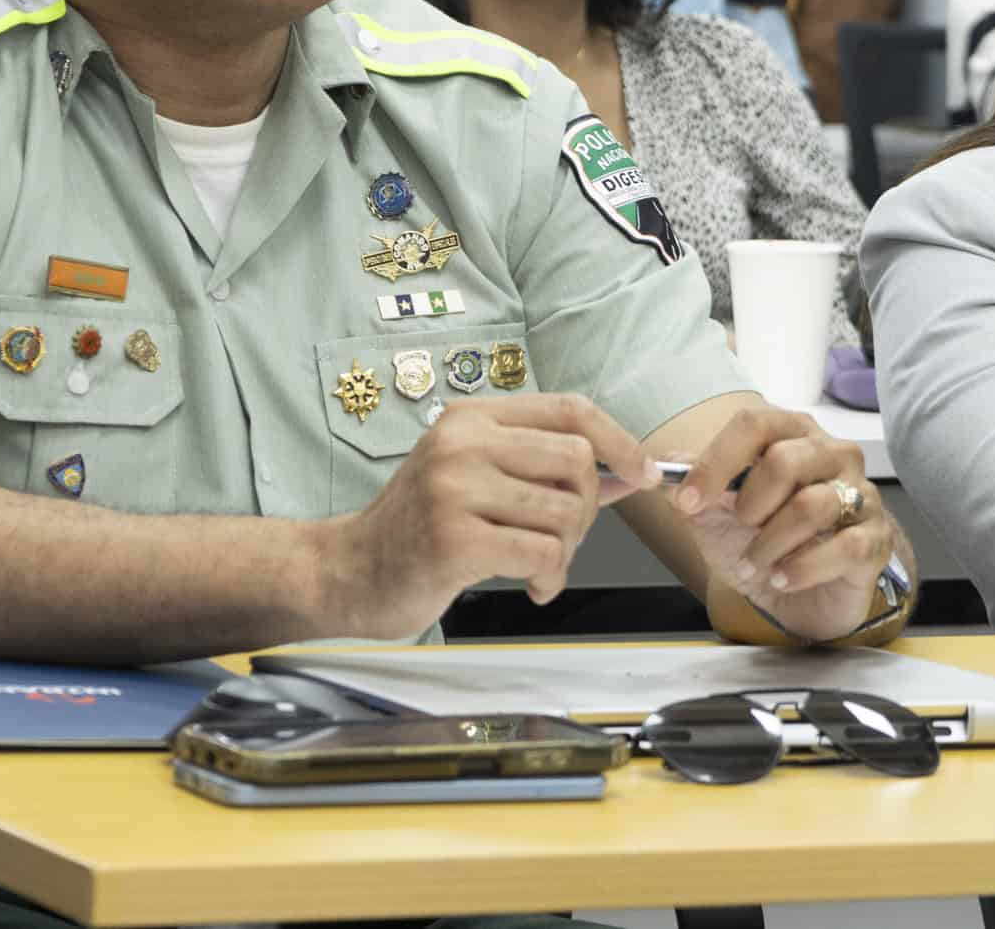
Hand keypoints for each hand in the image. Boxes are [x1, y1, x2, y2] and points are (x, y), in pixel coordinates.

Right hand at [322, 394, 654, 640]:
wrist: (350, 571)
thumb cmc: (419, 527)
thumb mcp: (474, 477)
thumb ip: (542, 469)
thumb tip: (627, 470)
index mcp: (471, 417)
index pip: (569, 409)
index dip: (619, 439)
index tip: (645, 472)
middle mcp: (462, 442)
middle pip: (576, 461)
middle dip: (588, 508)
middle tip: (564, 538)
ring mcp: (454, 488)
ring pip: (565, 512)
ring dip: (567, 552)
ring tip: (542, 566)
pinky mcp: (454, 539)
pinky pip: (541, 553)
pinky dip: (550, 576)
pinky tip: (531, 586)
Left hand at [675, 403, 891, 642]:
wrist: (799, 596)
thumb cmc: (761, 543)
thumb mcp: (715, 515)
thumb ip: (691, 485)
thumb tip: (661, 464)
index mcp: (793, 434)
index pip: (755, 424)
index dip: (715, 461)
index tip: (687, 499)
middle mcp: (833, 455)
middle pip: (785, 460)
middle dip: (748, 503)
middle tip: (740, 528)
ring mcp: (861, 495)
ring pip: (811, 506)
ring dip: (769, 544)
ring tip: (754, 563)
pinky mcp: (875, 539)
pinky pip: (843, 547)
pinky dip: (801, 568)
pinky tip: (782, 577)